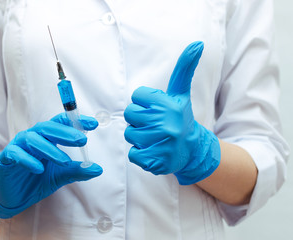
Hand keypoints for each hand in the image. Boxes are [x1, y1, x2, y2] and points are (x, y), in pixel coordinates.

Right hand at [0, 113, 102, 217]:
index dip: (76, 121)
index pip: (61, 123)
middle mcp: (33, 137)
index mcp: (47, 138)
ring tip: (64, 161)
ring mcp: (18, 146)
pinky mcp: (6, 158)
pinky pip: (16, 154)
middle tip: (82, 140)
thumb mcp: (61, 176)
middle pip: (48, 128)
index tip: (94, 123)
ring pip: (33, 139)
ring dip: (50, 150)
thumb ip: (77, 170)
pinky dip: (28, 160)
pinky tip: (39, 169)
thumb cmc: (37, 180)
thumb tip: (98, 169)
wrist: (14, 197)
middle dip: (66, 132)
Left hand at [124, 42, 219, 184]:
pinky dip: (140, 154)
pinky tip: (154, 151)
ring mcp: (160, 144)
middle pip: (130, 115)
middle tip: (155, 125)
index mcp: (169, 105)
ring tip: (155, 138)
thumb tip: (197, 43)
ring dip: (139, 137)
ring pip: (129, 135)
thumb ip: (185, 68)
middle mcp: (165, 124)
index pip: (137, 97)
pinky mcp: (155, 161)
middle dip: (139, 120)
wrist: (193, 150)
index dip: (145, 103)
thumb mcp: (181, 93)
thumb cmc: (181, 118)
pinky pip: (133, 154)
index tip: (157, 109)